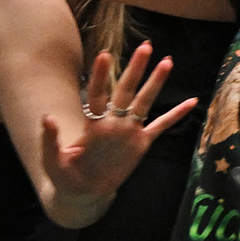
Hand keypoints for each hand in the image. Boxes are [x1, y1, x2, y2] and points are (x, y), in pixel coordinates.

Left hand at [40, 42, 197, 201]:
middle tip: (146, 46)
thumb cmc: (65, 176)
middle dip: (136, 68)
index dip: (101, 76)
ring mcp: (129, 131)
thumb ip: (50, 139)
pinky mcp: (141, 144)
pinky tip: (191, 102)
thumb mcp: (52, 161)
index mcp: (93, 124)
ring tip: (167, 61)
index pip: (98, 94)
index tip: (104, 55)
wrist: (83, 193)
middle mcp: (113, 122)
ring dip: (155, 82)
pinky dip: (176, 114)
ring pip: (145, 102)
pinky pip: (161, 126)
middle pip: (126, 90)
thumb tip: (48, 117)